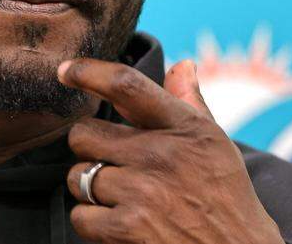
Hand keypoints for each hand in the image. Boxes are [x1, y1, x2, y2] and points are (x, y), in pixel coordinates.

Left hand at [57, 58, 284, 243]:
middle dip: (90, 149)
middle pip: (83, 134)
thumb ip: (191, 104)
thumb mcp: (216, 145)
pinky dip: (93, 222)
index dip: (89, 72)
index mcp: (183, 128)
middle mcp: (160, 155)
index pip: (126, 85)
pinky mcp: (128, 228)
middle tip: (114, 163)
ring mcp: (142, 192)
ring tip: (123, 197)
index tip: (66, 70)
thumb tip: (182, 65)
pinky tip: (119, 222)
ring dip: (92, 189)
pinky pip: (80, 215)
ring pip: (78, 176)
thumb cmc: (225, 197)